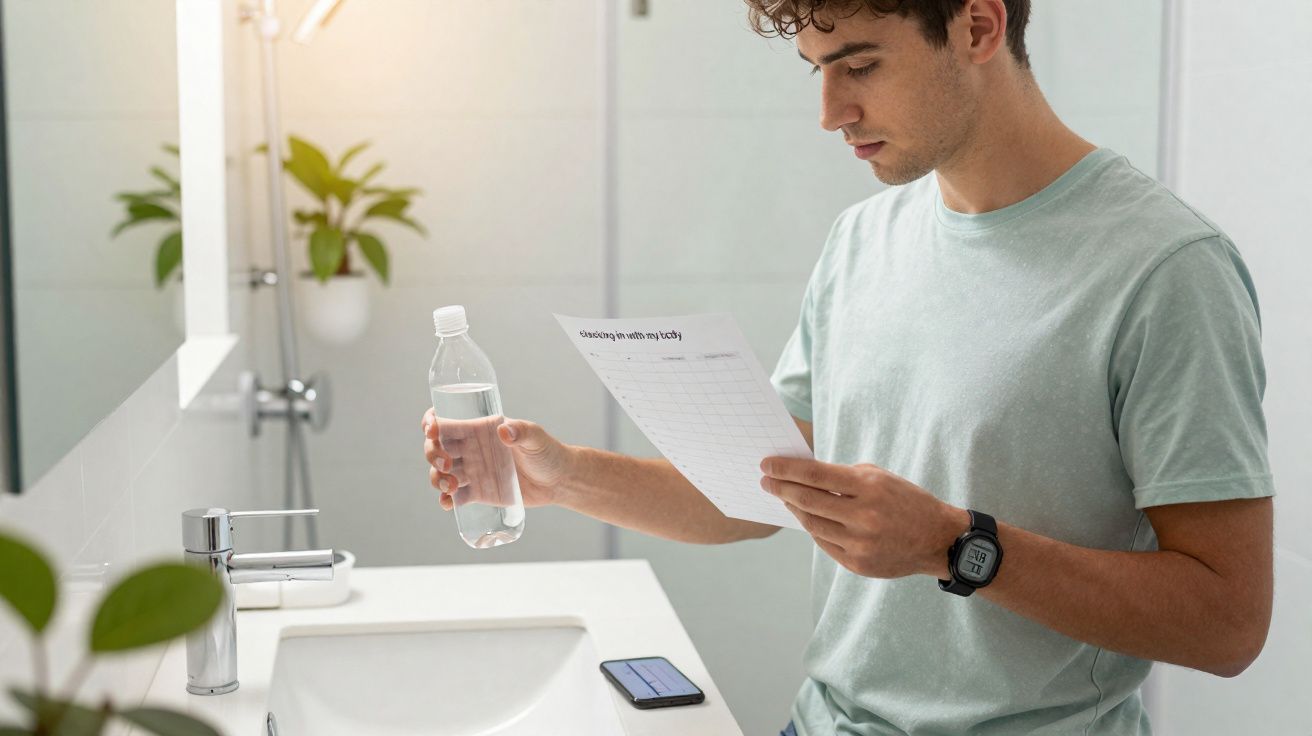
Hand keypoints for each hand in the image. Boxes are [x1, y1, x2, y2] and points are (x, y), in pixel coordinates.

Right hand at [422, 408, 572, 511]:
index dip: (431, 423)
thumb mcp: (536, 438)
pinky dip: (446, 500)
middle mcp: (470, 449)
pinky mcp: (477, 492)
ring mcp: (472, 471)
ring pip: (441, 473)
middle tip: (446, 464)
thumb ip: (522, 432)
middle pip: (437, 448)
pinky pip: (454, 496)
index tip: (431, 430)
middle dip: (433, 454)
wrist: (558, 481)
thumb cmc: (548, 452)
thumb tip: (503, 431)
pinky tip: (448, 503)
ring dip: (437, 479)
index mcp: (479, 430)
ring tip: (451, 486)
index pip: (447, 422)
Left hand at [759, 457, 966, 578]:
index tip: (766, 464)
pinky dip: (811, 528)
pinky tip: (804, 517)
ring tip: (783, 497)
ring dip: (793, 509)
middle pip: (808, 501)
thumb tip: (803, 475)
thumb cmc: (906, 501)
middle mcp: (863, 517)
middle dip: (781, 488)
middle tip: (765, 481)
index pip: (815, 475)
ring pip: (812, 524)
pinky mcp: (857, 564)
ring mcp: (860, 544)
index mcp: (870, 487)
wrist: (938, 540)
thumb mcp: (880, 478)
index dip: (786, 469)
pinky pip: (823, 543)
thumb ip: (843, 477)